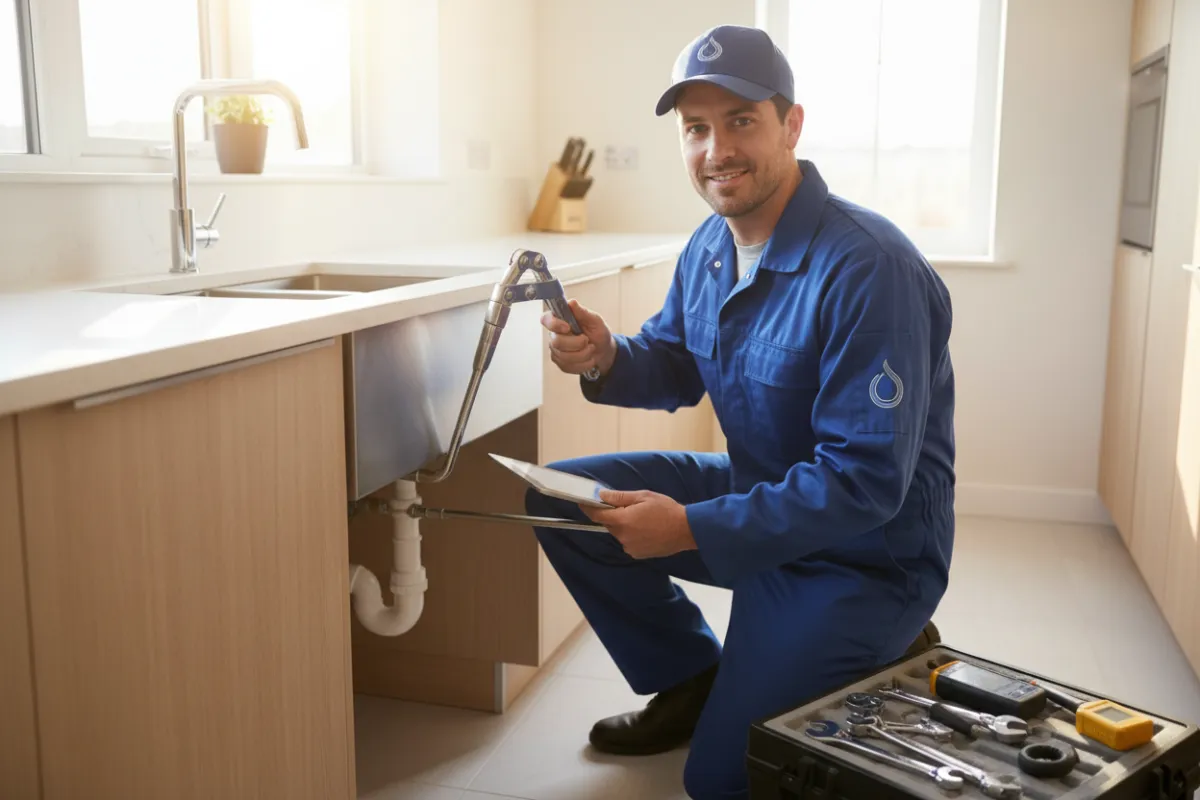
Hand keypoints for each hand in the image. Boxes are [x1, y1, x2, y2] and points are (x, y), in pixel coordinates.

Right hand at [542, 299, 616, 377]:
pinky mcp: (560, 363)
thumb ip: (582, 312)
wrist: (604, 351)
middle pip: (556, 342)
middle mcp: (554, 334)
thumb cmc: (598, 333)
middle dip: (577, 344)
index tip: (568, 327)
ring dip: (583, 355)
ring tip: (591, 349)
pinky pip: (568, 366)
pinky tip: (589, 359)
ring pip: (563, 356)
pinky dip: (583, 364)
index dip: (554, 324)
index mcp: (560, 319)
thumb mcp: (595, 320)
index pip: (546, 319)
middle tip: (588, 341)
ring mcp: (556, 350)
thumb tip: (571, 302)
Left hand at [582, 490, 696, 558]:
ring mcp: (630, 547)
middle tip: (629, 506)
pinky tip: (646, 529)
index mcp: (623, 521)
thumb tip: (601, 495)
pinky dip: (632, 534)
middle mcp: (623, 537)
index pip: (597, 515)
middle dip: (613, 515)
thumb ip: (619, 497)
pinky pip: (628, 541)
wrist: (686, 530)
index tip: (583, 503)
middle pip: (609, 524)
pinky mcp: (637, 554)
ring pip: (619, 533)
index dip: (588, 508)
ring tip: (643, 518)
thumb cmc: (666, 510)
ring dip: (624, 525)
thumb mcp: (643, 496)